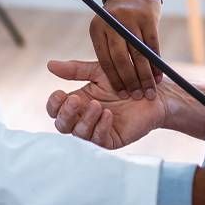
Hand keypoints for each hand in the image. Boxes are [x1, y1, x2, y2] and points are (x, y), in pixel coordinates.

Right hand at [46, 59, 166, 148]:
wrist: (154, 91)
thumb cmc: (127, 80)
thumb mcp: (99, 71)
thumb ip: (75, 70)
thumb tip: (49, 64)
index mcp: (77, 102)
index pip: (55, 109)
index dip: (54, 104)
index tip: (60, 93)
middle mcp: (83, 118)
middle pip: (62, 125)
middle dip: (66, 114)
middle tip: (76, 100)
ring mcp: (97, 130)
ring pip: (79, 133)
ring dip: (85, 119)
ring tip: (97, 105)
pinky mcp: (112, 139)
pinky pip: (99, 140)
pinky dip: (101, 127)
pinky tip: (108, 114)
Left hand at [93, 0, 162, 99]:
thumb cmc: (119, 21)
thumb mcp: (105, 31)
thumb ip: (106, 53)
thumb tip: (111, 84)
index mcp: (97, 29)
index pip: (105, 59)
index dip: (114, 79)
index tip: (122, 94)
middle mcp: (112, 22)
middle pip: (121, 58)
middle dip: (130, 80)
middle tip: (138, 96)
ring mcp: (131, 18)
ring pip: (139, 53)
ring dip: (145, 75)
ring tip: (150, 90)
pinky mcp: (148, 17)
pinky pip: (153, 45)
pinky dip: (156, 63)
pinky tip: (159, 76)